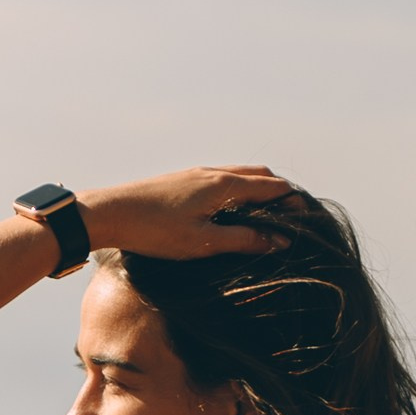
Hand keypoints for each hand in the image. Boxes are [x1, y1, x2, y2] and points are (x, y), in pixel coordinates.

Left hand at [77, 165, 295, 259]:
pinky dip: (239, 191)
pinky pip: (221, 180)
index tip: (306, 220)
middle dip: (280, 193)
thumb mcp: (203, 242)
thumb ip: (243, 241)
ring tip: (267, 214)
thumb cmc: (154, 230)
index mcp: (224, 184)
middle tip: (292, 216)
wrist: (109, 213)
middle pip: (259, 175)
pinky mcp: (182, 181)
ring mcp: (196, 174)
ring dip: (259, 190)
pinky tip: (231, 210)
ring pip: (239, 175)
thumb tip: (280, 242)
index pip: (272, 187)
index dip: (293, 202)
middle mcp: (213, 172)